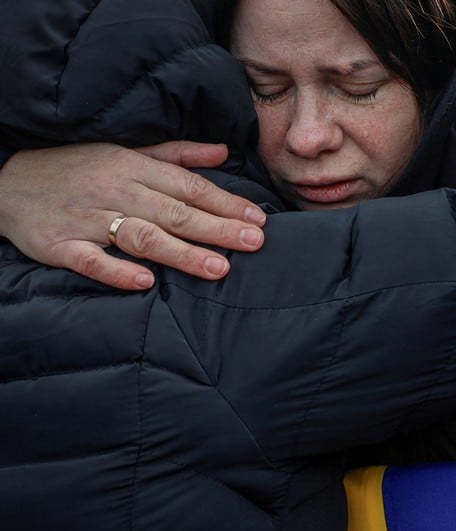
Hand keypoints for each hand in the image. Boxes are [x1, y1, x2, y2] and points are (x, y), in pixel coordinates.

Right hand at [0, 141, 266, 289]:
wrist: (7, 180)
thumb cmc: (78, 167)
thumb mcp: (126, 151)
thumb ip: (176, 155)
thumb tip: (222, 151)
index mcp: (133, 167)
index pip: (188, 187)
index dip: (225, 204)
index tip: (258, 220)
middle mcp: (115, 191)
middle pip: (173, 212)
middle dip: (217, 229)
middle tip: (255, 243)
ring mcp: (86, 219)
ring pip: (140, 236)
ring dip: (181, 253)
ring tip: (219, 268)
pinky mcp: (59, 245)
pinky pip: (90, 260)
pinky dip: (116, 271)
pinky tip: (145, 282)